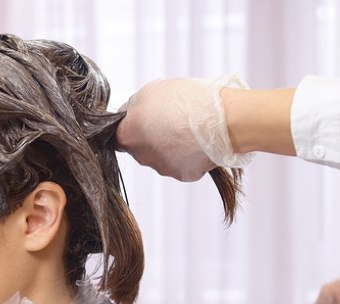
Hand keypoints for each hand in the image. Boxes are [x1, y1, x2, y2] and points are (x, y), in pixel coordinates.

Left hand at [115, 77, 250, 181]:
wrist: (219, 119)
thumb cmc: (184, 100)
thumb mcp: (150, 91)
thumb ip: (134, 106)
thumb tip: (129, 113)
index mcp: (128, 136)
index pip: (120, 135)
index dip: (132, 126)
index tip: (144, 118)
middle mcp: (142, 158)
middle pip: (142, 148)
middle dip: (152, 136)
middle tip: (171, 120)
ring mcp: (163, 169)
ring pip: (162, 157)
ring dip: (171, 146)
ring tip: (189, 128)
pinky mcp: (184, 175)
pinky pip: (182, 165)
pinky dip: (188, 156)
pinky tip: (198, 141)